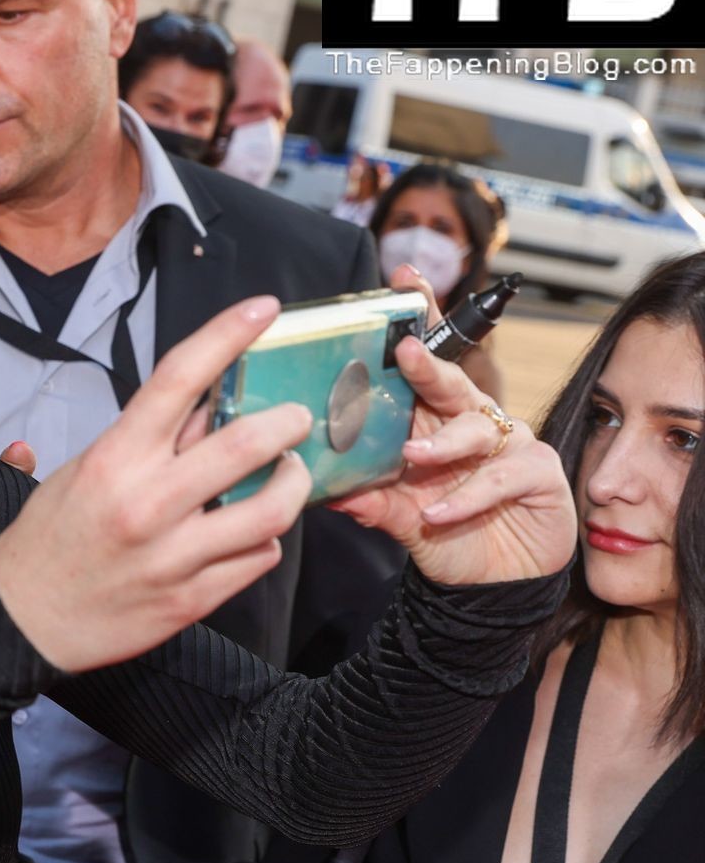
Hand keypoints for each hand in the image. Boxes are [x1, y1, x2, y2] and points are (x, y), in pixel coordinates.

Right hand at [0, 297, 313, 671]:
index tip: (264, 308)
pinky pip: (258, 560)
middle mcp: (145, 503)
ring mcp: (172, 555)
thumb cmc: (50, 538)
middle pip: (245, 445)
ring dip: (293, 485)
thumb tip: (205, 406)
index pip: (178, 379)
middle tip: (295, 418)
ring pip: (270, 511)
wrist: (21, 619)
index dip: (228, 334)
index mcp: (113, 459)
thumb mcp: (83, 471)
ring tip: (289, 476)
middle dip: (286, 423)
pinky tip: (253, 533)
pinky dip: (265, 540)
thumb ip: (144, 440)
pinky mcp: (190, 599)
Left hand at [331, 266, 574, 584]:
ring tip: (413, 459)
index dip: (420, 320)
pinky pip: (501, 477)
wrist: (496, 582)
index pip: (426, 364)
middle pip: (451, 381)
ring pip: (476, 427)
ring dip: (443, 444)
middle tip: (405, 350)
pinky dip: (467, 496)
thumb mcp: (399, 518)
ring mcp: (507, 445)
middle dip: (428, 363)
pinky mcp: (537, 474)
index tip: (402, 281)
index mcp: (433, 420)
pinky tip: (439, 514)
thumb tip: (325, 492)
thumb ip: (370, 501)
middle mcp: (471, 422)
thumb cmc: (448, 534)